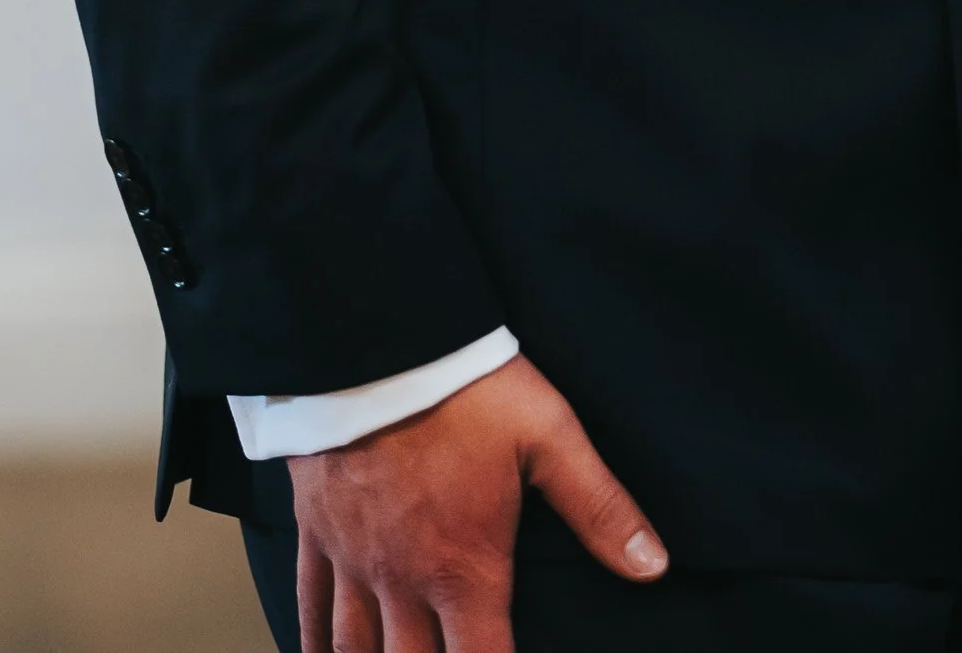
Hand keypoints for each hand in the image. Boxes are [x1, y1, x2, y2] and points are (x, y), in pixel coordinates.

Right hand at [289, 350, 666, 651]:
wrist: (373, 339)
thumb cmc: (463, 387)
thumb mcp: (548, 435)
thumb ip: (598, 506)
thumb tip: (652, 565)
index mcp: (463, 568)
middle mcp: (403, 580)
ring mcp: (354, 559)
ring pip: (353, 651)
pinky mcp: (318, 530)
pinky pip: (309, 605)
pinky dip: (310, 641)